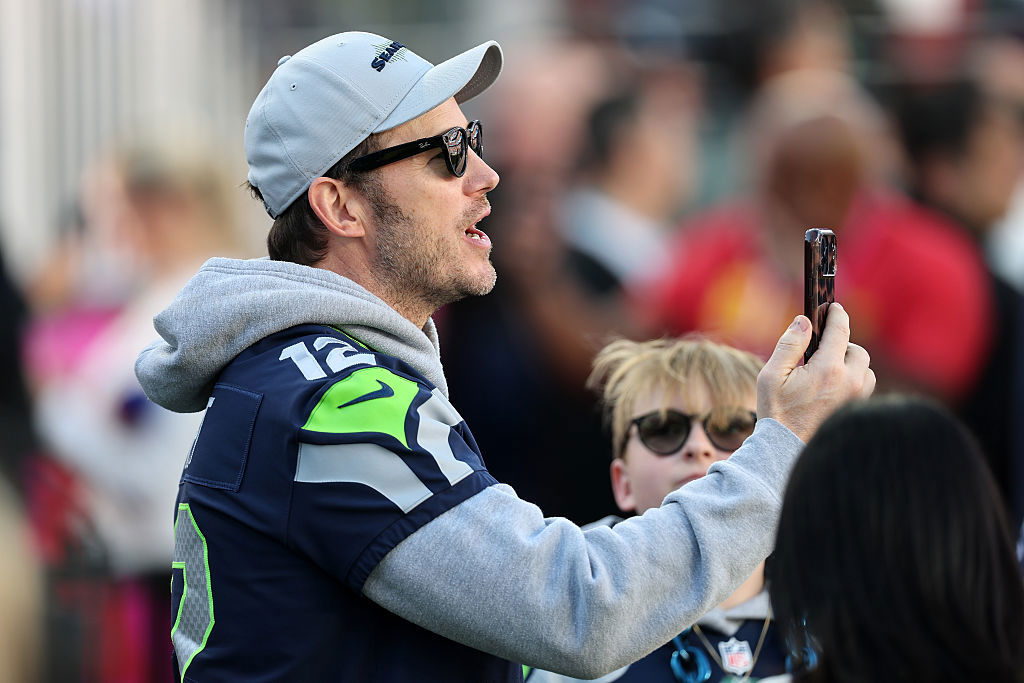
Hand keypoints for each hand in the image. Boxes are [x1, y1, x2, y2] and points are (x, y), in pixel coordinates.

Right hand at [757, 303, 874, 441]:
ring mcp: (857, 398)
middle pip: (857, 350)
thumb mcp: (771, 376)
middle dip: (842, 345)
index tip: (833, 307)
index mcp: (827, 369)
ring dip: (850, 365)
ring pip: (865, 370)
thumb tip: (803, 321)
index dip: (836, 314)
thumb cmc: (777, 413)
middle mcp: (849, 382)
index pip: (840, 330)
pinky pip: (864, 388)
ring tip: (828, 372)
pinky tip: (832, 389)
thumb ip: (789, 345)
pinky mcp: (857, 410)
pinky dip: (853, 382)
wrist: (787, 450)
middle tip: (821, 351)